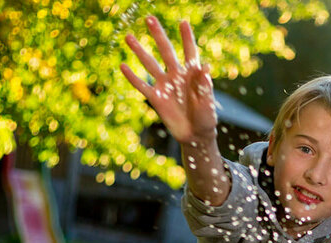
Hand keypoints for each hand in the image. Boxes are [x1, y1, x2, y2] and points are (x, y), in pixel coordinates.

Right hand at [121, 16, 215, 144]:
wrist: (195, 136)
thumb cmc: (206, 119)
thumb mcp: (208, 102)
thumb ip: (205, 85)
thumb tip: (206, 66)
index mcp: (192, 74)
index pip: (189, 52)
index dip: (187, 38)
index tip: (184, 22)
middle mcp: (176, 75)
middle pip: (166, 51)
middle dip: (158, 35)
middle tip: (149, 19)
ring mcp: (164, 85)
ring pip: (150, 64)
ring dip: (139, 51)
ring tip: (128, 36)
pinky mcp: (156, 98)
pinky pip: (142, 86)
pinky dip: (132, 77)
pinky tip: (122, 66)